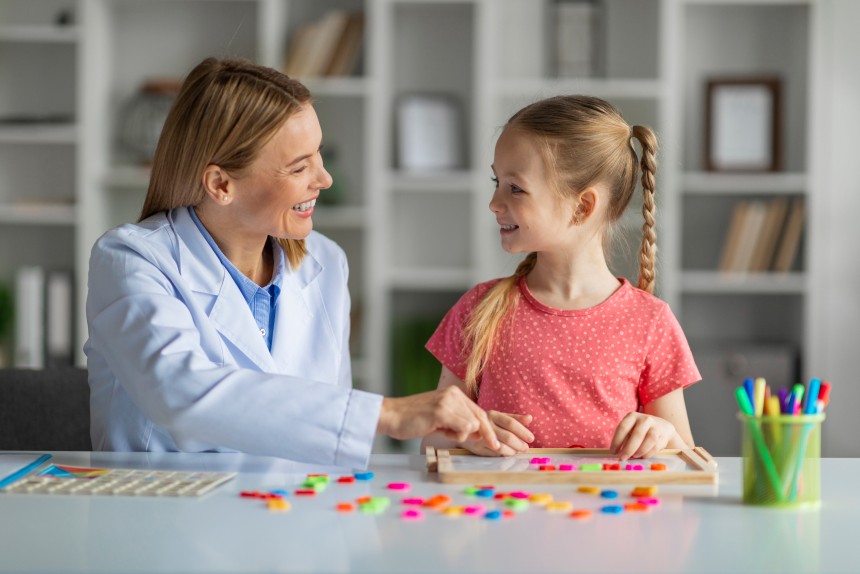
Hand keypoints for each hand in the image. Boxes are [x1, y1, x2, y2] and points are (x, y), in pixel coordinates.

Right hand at [377, 386, 499, 450]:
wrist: (391, 416)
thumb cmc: (413, 420)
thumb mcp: (440, 419)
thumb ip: (458, 423)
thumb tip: (479, 434)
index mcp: (453, 393)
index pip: (478, 411)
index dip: (488, 429)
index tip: (495, 443)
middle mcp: (453, 393)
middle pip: (480, 417)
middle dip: (487, 435)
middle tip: (494, 447)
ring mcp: (448, 401)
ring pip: (472, 425)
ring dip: (461, 436)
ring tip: (442, 431)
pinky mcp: (441, 411)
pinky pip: (464, 429)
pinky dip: (455, 436)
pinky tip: (439, 431)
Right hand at [458, 411, 533, 456]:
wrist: (464, 429)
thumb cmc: (487, 423)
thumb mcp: (499, 417)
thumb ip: (514, 418)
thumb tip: (530, 418)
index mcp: (492, 414)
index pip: (510, 423)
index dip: (522, 431)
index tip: (531, 438)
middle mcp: (485, 425)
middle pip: (507, 436)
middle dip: (519, 444)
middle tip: (526, 448)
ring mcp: (480, 438)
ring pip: (501, 447)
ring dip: (513, 451)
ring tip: (518, 451)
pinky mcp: (477, 449)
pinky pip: (495, 454)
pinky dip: (504, 455)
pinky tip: (509, 453)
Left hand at [609, 412, 681, 459]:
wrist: (662, 426)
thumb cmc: (640, 430)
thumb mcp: (630, 429)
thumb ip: (624, 439)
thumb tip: (617, 453)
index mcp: (632, 416)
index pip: (623, 427)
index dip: (617, 441)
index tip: (613, 452)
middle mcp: (645, 419)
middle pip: (637, 434)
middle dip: (628, 449)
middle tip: (623, 458)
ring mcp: (656, 427)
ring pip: (649, 440)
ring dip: (640, 451)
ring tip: (634, 456)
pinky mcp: (663, 436)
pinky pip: (656, 446)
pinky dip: (648, 454)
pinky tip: (642, 456)